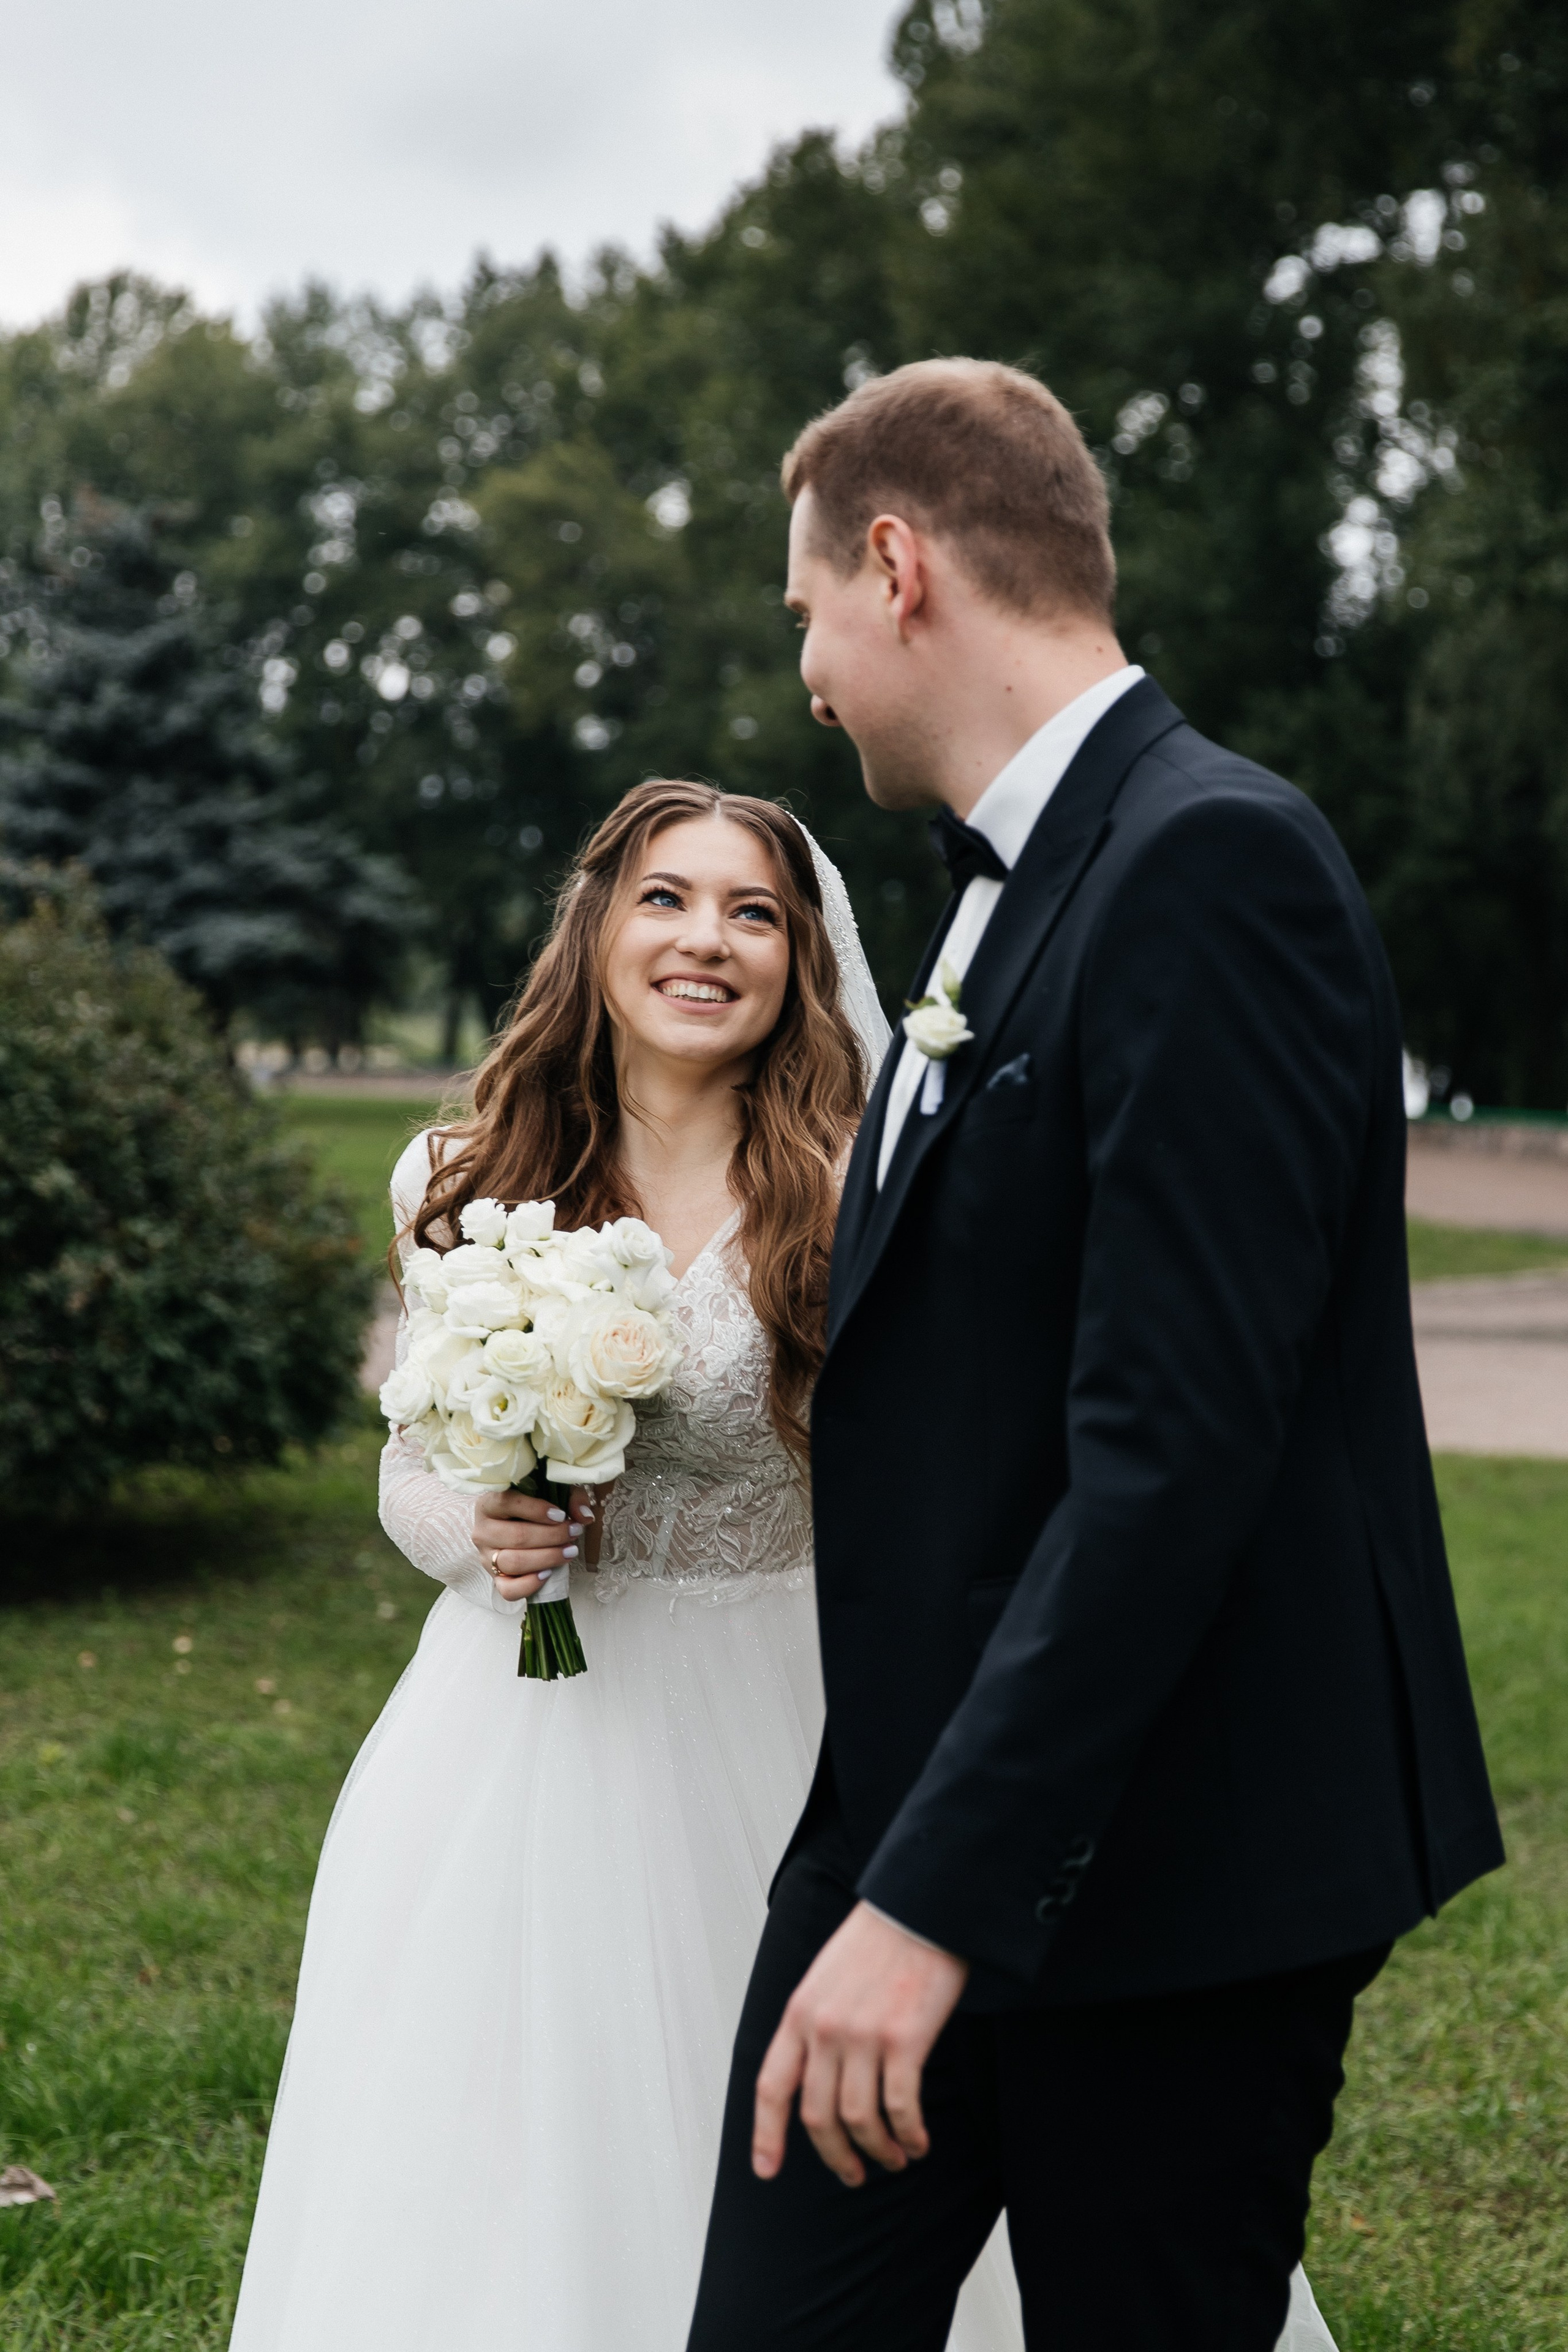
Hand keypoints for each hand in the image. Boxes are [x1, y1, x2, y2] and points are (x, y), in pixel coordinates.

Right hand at [472, 1487, 594, 1600]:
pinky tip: (548, 1574)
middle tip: (574, 1532)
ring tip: (569, 1551)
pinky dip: (529, 1584)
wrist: (508, 1527)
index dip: (536, 1509)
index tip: (561, 1514)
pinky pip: (508, 1589)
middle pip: (516, 1536)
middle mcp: (482, 1531)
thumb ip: (570, 1497)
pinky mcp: (494, 1579)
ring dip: (546, 1558)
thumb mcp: (550, 1492)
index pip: (506, 1502)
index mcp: (489, 1504)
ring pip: (513, 1562)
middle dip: (551, 1536)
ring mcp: (486, 1557)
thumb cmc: (531, 1508)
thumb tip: (584, 1516)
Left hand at [752, 1901, 967, 2188]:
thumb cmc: (879, 1941)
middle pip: (817, 2116)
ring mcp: (862, 2034)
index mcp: (799, 2012)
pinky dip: (909, 2134)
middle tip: (853, 2174)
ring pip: (859, 2120)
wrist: (920, 1906)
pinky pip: (901, 2107)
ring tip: (894, 2158)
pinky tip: (918, 2141)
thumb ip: (814, 2023)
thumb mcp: (825, 1977)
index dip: (766, 2134)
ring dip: (877, 2151)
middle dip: (836, 2156)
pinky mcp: (904, 2039)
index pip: (771, 2086)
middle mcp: (823, 2028)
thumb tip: (815, 2076)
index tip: (766, 2170)